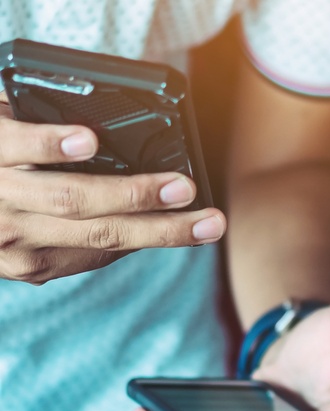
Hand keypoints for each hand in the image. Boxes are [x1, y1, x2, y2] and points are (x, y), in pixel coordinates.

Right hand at [0, 95, 225, 283]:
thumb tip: (103, 124)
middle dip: (134, 194)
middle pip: (71, 200)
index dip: (49, 144)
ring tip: (206, 224)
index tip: (89, 139)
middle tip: (184, 187)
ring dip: (160, 231)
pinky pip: (95, 254)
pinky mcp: (31, 268)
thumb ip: (34, 120)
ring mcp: (13, 243)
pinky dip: (139, 241)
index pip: (12, 144)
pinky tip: (178, 233)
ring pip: (97, 238)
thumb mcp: (3, 124)